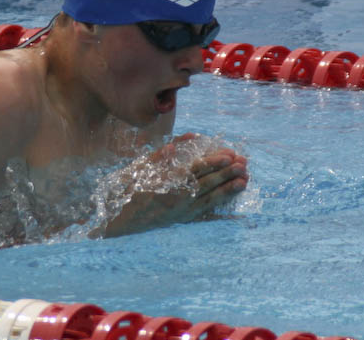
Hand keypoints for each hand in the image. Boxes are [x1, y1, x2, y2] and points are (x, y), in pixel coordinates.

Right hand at [101, 133, 248, 236]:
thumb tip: (183, 142)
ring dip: (228, 189)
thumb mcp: (138, 169)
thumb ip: (161, 154)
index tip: (228, 155)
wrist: (117, 221)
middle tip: (244, 163)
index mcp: (166, 183)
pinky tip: (231, 201)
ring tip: (245, 180)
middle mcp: (177, 199)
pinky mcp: (182, 219)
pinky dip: (220, 206)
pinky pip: (206, 212)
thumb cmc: (125, 191)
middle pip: (207, 183)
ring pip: (210, 199)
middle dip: (227, 173)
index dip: (213, 162)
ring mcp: (181, 212)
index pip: (195, 170)